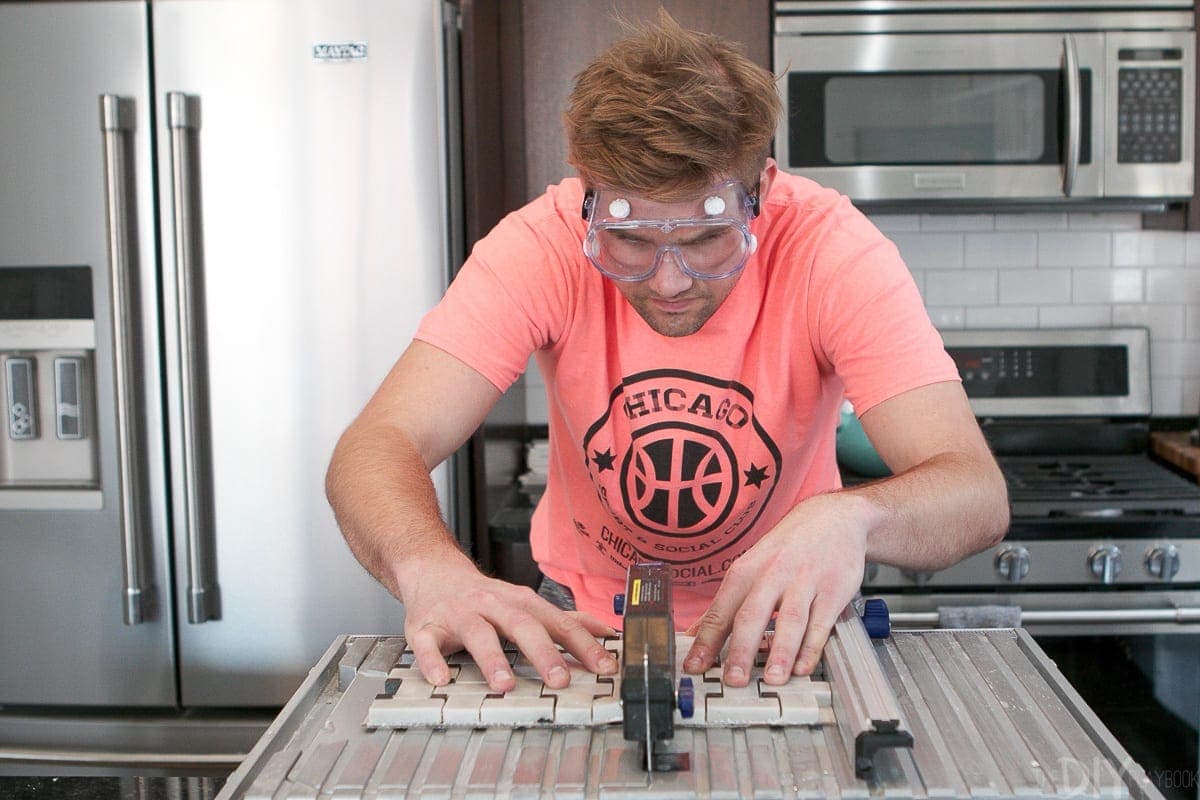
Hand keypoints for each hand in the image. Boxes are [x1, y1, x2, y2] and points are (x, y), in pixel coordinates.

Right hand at [397, 548, 618, 692]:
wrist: (434, 571)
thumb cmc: (485, 596)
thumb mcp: (527, 603)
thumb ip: (565, 619)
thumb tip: (606, 631)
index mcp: (520, 603)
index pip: (557, 622)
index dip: (583, 644)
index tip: (604, 666)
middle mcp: (492, 605)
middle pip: (521, 625)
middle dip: (543, 652)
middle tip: (560, 680)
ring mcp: (459, 615)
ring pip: (477, 633)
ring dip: (492, 658)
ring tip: (505, 684)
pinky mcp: (426, 627)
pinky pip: (427, 643)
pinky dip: (432, 661)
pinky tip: (440, 679)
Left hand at [682, 492, 871, 686]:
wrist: (832, 519)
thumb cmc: (787, 549)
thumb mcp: (751, 567)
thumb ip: (726, 604)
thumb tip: (694, 635)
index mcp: (745, 572)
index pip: (720, 611)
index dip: (705, 641)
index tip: (694, 666)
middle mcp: (772, 575)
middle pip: (752, 615)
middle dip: (741, 649)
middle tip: (733, 679)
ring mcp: (804, 582)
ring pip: (790, 619)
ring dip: (781, 652)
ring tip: (773, 679)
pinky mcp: (833, 590)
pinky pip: (821, 622)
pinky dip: (812, 647)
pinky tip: (803, 666)